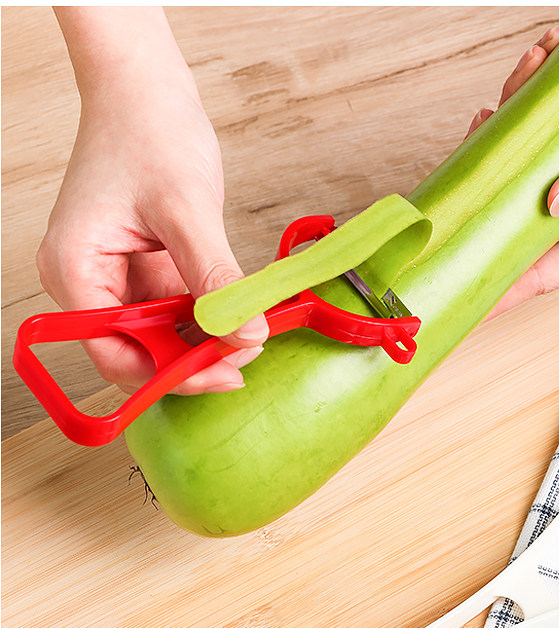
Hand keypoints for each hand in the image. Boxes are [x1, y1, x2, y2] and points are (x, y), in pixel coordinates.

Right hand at [37, 7, 266, 394]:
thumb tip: (245, 333)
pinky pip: (175, 310)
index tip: (223, 373)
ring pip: (161, 335)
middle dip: (193, 358)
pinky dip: (207, 314)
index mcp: (75, 270)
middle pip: (139, 352)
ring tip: (250, 328)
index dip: (170, 374)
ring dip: (205, 339)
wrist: (145, 88)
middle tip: (246, 353)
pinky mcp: (143, 270)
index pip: (116, 354)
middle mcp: (88, 282)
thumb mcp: (187, 209)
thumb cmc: (148, 130)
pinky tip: (238, 310)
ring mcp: (116, 278)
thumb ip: (215, 277)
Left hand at [468, 28, 558, 313]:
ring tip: (520, 78)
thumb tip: (552, 199)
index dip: (496, 285)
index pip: (543, 274)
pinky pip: (547, 139)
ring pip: (527, 173)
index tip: (454, 290)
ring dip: (514, 125)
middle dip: (492, 183)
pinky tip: (536, 72)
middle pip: (520, 220)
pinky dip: (536, 104)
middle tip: (475, 136)